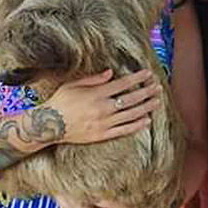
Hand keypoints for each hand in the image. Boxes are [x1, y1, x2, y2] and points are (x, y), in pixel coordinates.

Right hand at [42, 69, 161, 144]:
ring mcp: (103, 123)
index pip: (123, 84)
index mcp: (96, 93)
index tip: (148, 74)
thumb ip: (94, 79)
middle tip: (158, 87)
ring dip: (146, 107)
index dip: (137, 78)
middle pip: (131, 99)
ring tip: (157, 101)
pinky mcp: (102, 135)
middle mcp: (102, 108)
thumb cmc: (60, 101)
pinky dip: (136, 125)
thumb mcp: (73, 84)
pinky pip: (124, 130)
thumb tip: (111, 73)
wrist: (49, 125)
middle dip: (146, 92)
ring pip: (131, 114)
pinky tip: (146, 120)